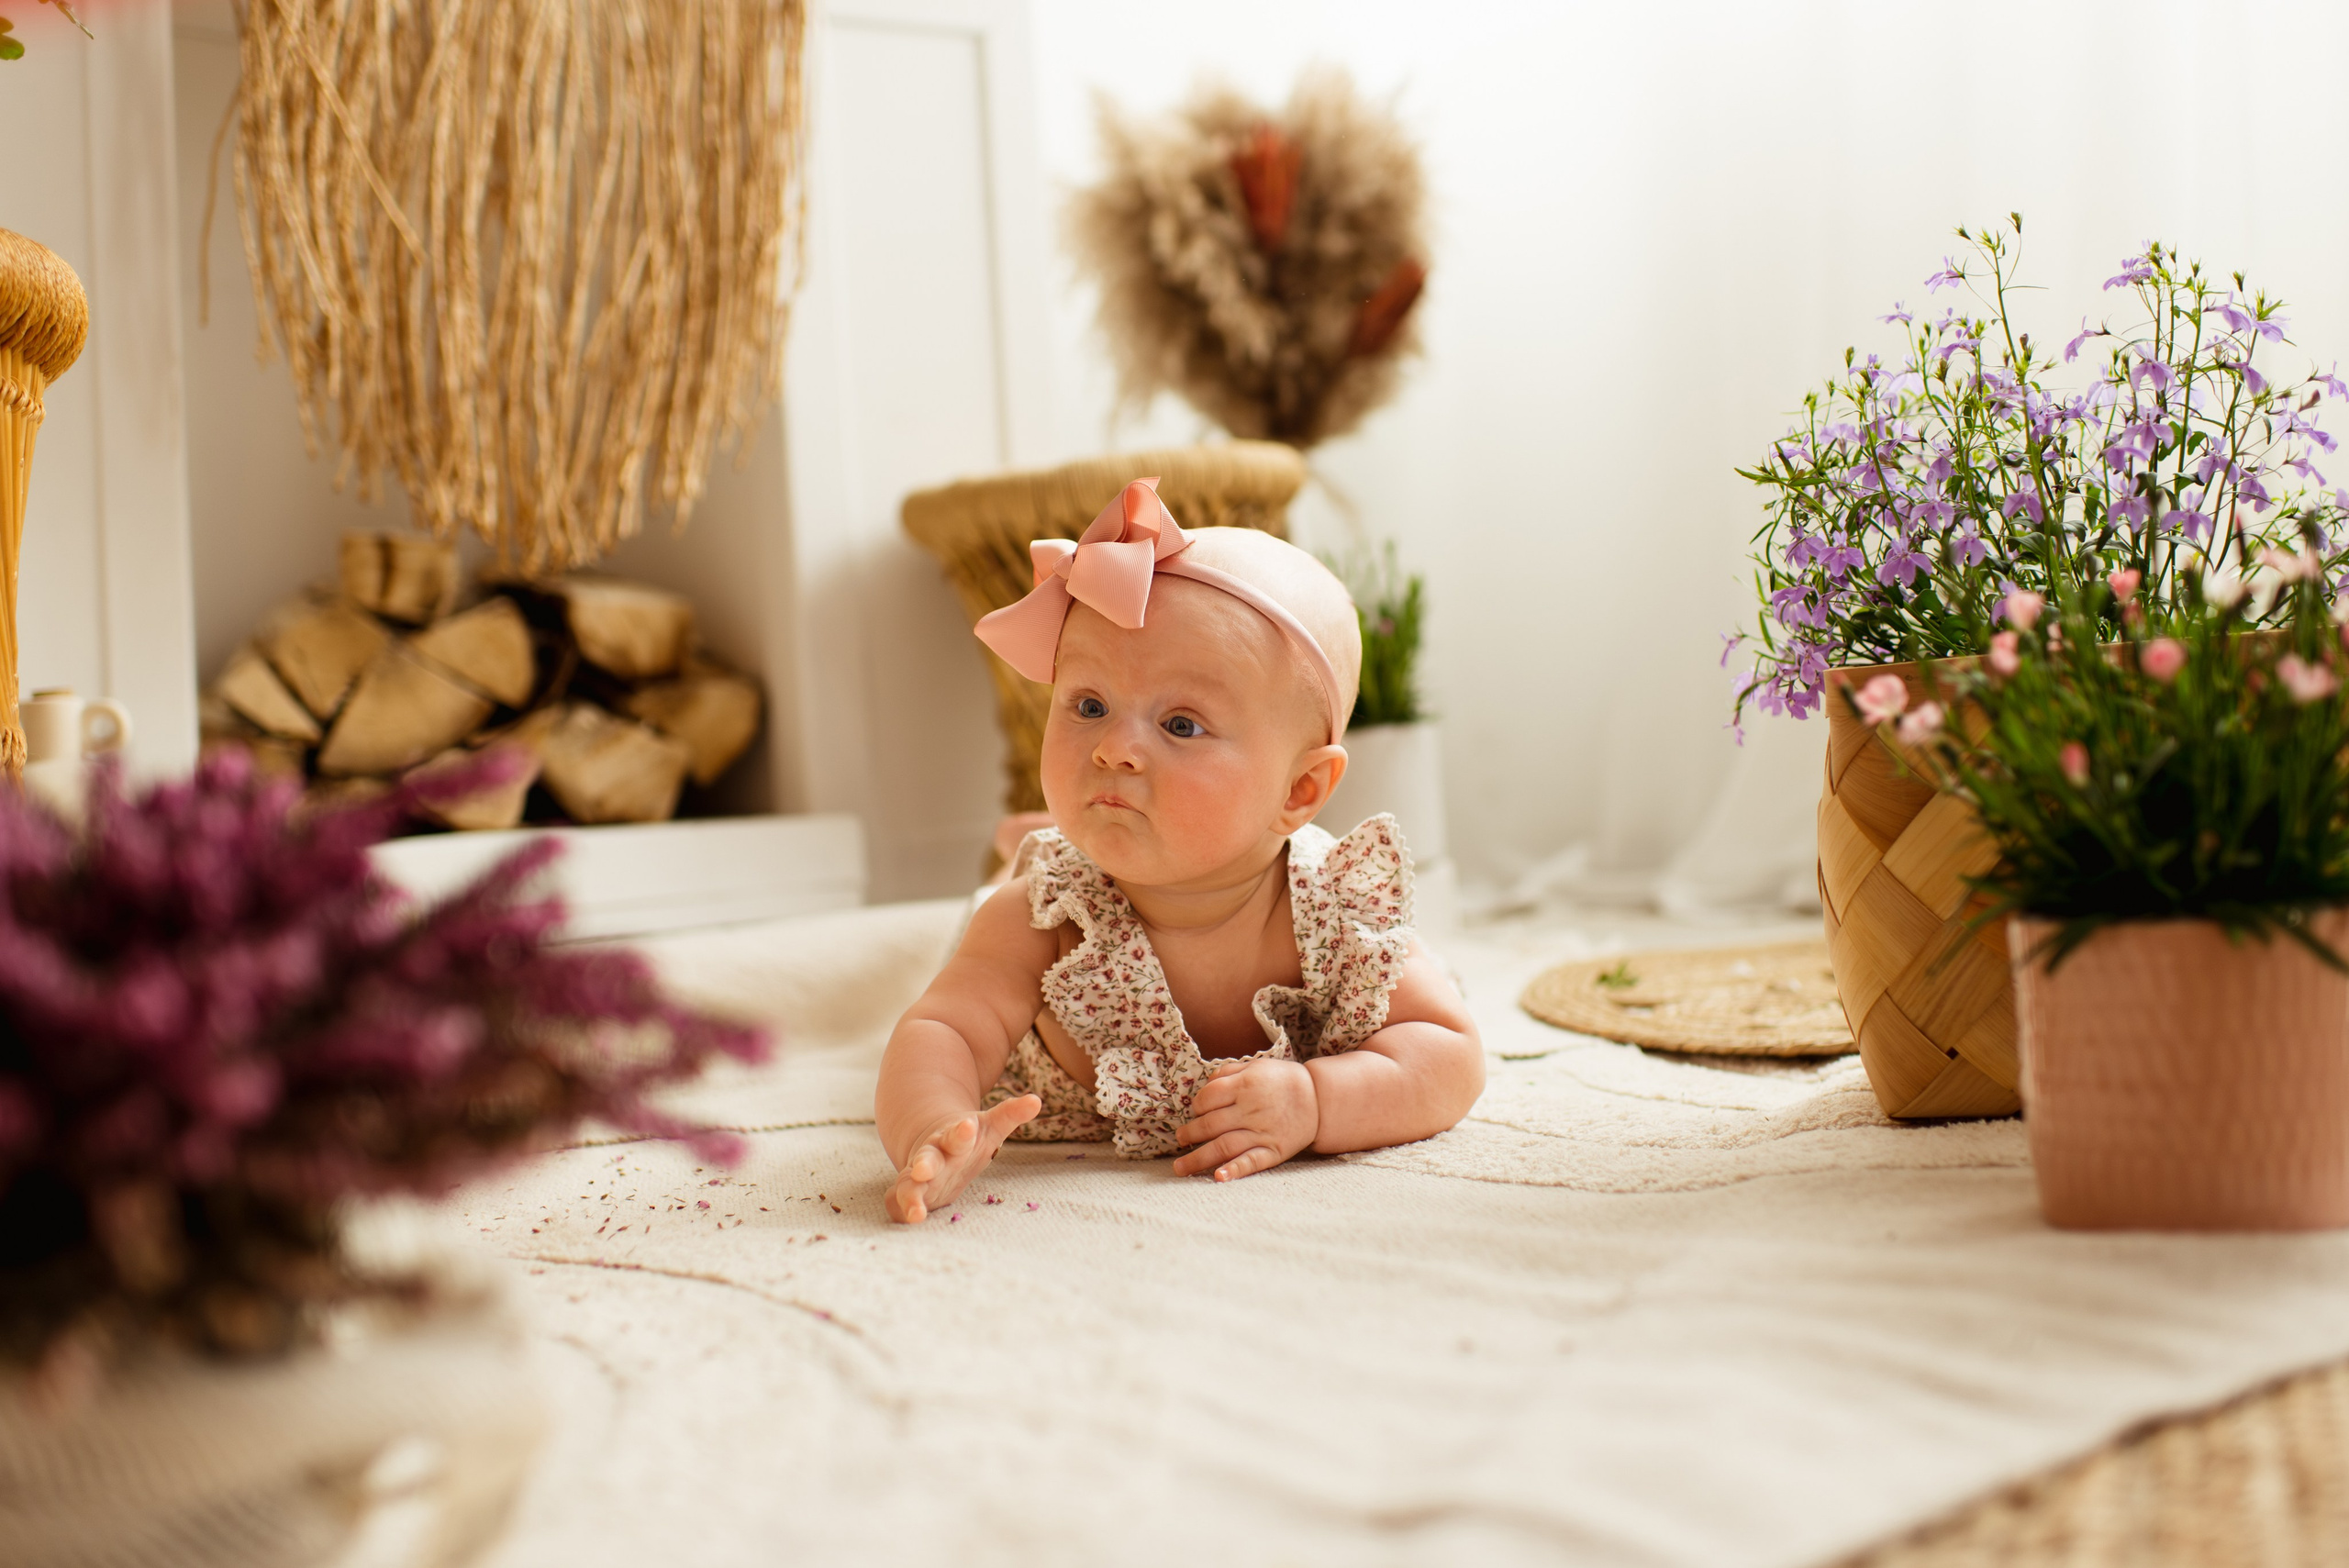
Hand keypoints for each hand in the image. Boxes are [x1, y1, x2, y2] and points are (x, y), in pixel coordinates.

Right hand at [886, 1095, 1039, 1223]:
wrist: (935, 1147)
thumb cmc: (968, 1141)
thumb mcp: (990, 1128)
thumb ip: (1010, 1115)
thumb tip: (1036, 1100)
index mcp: (951, 1139)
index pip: (955, 1135)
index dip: (961, 1132)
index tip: (968, 1127)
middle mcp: (931, 1157)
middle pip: (926, 1159)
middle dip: (925, 1164)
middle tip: (924, 1170)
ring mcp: (918, 1178)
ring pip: (908, 1185)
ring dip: (910, 1197)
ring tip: (916, 1213)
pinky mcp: (911, 1195)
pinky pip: (897, 1203)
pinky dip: (900, 1211)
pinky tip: (908, 1221)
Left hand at [1172, 1059, 1317, 1181]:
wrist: (1319, 1099)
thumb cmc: (1282, 1081)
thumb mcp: (1257, 1066)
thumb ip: (1229, 1072)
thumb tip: (1206, 1085)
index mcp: (1245, 1085)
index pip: (1208, 1098)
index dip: (1196, 1106)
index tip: (1196, 1111)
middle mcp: (1251, 1109)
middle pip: (1210, 1124)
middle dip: (1190, 1134)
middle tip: (1181, 1138)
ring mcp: (1262, 1132)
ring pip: (1223, 1146)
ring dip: (1198, 1158)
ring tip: (1180, 1167)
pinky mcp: (1273, 1151)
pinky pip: (1251, 1162)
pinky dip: (1234, 1170)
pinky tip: (1218, 1177)